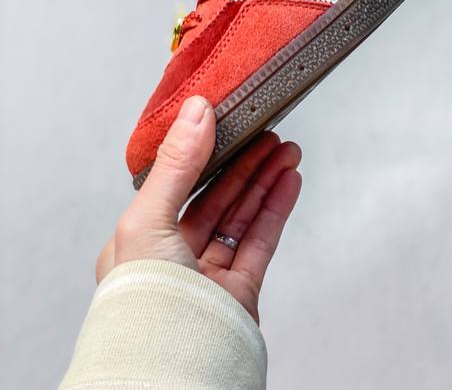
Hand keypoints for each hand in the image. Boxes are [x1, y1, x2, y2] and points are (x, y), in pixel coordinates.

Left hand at [96, 96, 301, 322]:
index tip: (228, 123)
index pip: (175, 183)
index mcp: (137, 241)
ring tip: (288, 151)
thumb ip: (176, 166)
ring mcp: (207, 275)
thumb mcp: (148, 220)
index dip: (204, 151)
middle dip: (244, 163)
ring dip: (265, 180)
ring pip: (241, 216)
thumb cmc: (145, 305)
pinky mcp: (238, 292)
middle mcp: (171, 257)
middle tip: (269, 133)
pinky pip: (261, 241)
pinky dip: (276, 209)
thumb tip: (195, 113)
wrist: (175, 372)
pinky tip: (288, 183)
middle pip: (215, 197)